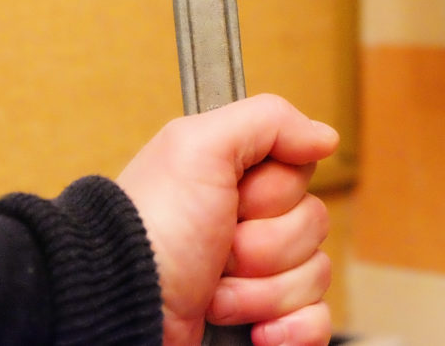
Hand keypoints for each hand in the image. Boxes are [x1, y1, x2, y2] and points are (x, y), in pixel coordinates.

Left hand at [117, 94, 339, 345]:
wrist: (119, 312)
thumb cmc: (148, 234)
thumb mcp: (197, 148)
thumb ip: (268, 120)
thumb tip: (325, 137)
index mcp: (237, 183)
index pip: (303, 175)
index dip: (275, 192)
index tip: (235, 199)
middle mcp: (250, 228)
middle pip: (314, 225)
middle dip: (265, 246)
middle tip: (218, 250)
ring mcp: (260, 280)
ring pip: (316, 275)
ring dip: (265, 292)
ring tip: (215, 297)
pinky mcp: (267, 325)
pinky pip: (317, 322)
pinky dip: (293, 329)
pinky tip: (259, 331)